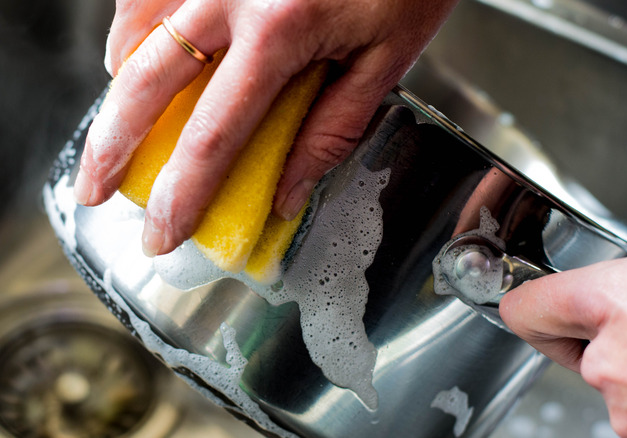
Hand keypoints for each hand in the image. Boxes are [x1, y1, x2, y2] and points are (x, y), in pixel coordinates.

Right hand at [75, 0, 457, 255]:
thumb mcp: (385, 61)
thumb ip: (332, 129)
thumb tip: (287, 194)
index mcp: (280, 30)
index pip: (214, 134)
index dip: (182, 193)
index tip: (163, 230)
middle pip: (147, 80)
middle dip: (111, 145)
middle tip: (93, 188)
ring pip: (136, 27)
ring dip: (121, 85)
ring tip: (120, 127)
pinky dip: (137, 29)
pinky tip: (147, 55)